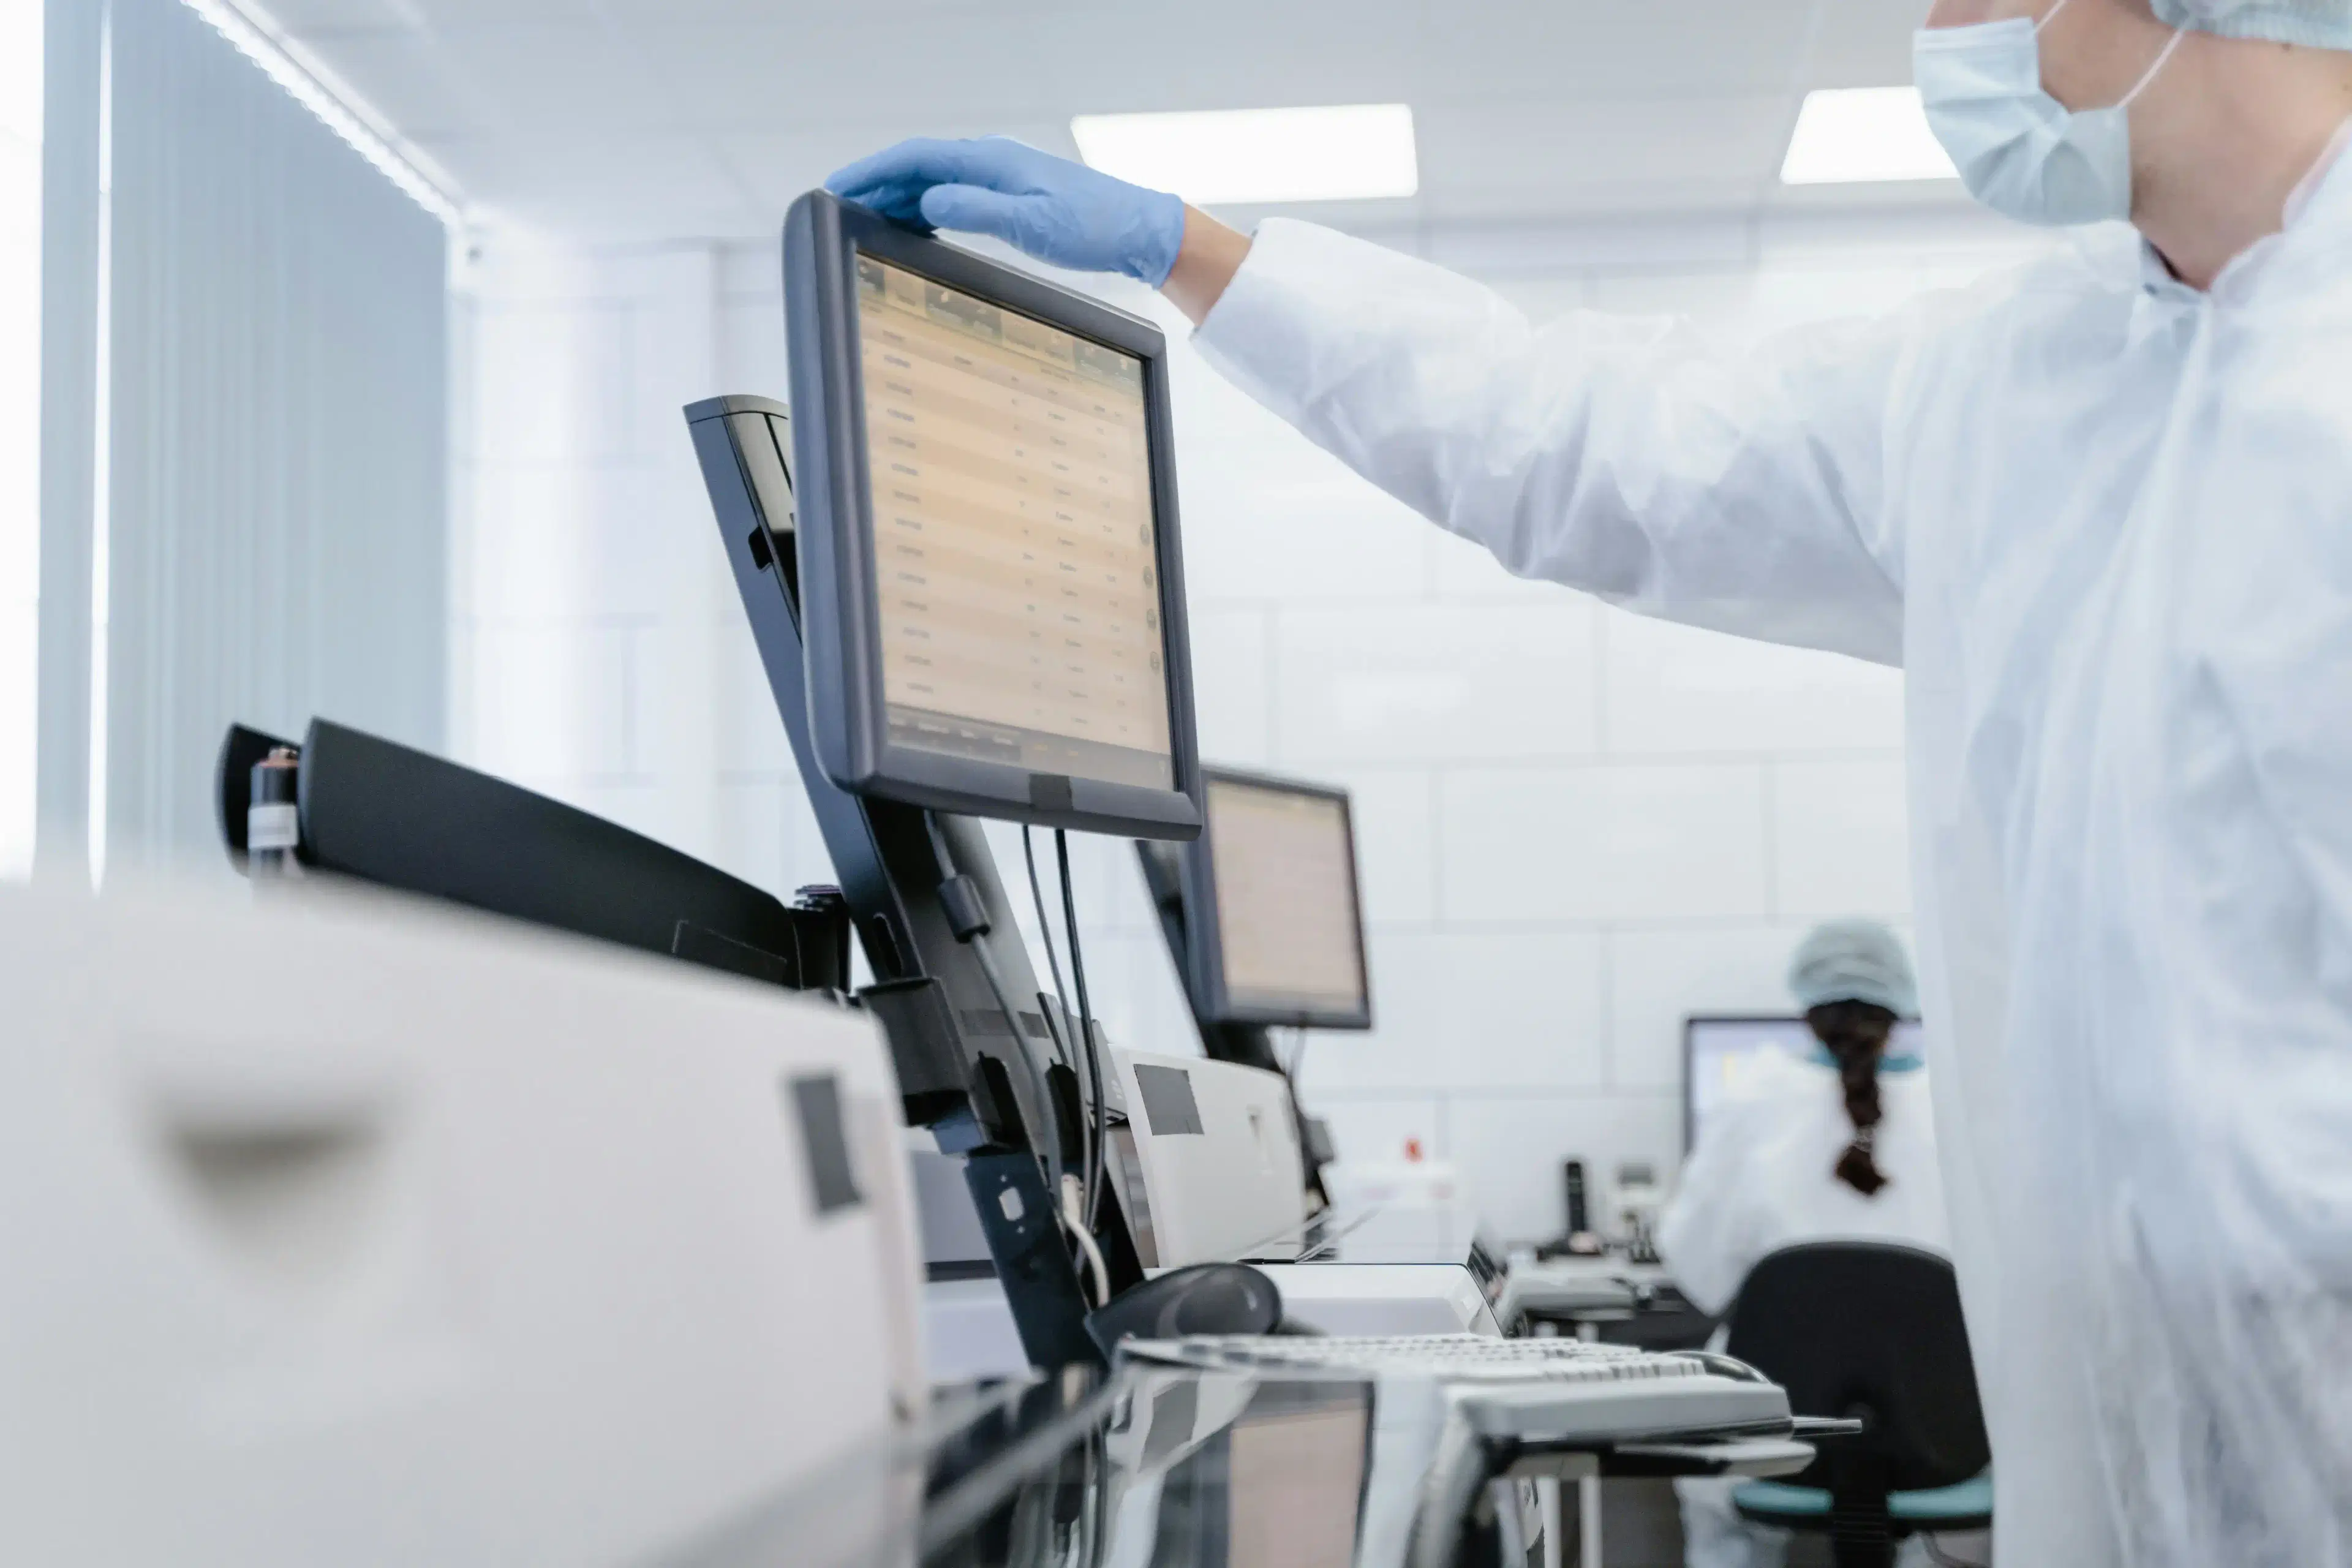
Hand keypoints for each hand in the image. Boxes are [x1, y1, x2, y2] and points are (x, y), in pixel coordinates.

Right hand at [825, 137, 1187, 286]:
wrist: (1137, 230)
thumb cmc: (1091, 227)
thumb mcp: (1029, 224)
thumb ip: (974, 210)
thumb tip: (925, 202)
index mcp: (990, 160)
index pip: (915, 158)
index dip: (872, 171)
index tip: (838, 186)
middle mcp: (992, 160)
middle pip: (919, 165)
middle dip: (877, 183)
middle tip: (842, 205)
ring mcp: (1002, 175)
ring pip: (935, 179)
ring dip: (899, 195)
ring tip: (868, 215)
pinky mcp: (1013, 193)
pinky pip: (955, 192)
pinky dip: (927, 205)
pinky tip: (918, 223)